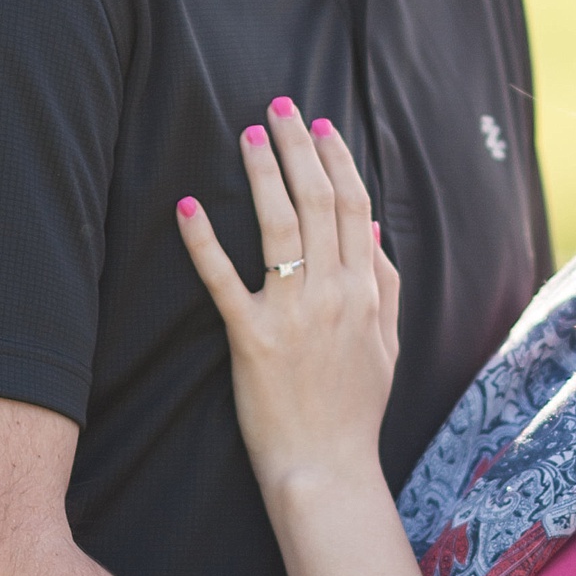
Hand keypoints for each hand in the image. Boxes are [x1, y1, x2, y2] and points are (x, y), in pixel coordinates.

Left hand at [178, 100, 399, 492]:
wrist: (327, 468)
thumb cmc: (355, 409)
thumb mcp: (386, 344)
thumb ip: (384, 285)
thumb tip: (372, 231)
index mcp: (365, 290)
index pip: (353, 207)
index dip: (337, 160)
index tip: (321, 126)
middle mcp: (333, 292)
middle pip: (317, 201)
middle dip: (298, 148)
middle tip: (279, 107)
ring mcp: (292, 313)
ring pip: (278, 226)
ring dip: (262, 173)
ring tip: (247, 134)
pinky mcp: (252, 339)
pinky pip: (224, 280)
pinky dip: (204, 241)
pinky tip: (188, 205)